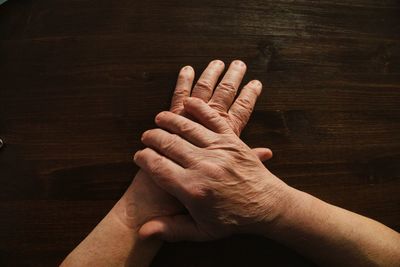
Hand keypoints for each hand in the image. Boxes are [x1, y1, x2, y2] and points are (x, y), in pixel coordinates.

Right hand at [117, 60, 272, 228]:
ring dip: (170, 120)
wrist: (266, 207)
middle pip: (168, 143)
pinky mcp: (232, 140)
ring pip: (187, 127)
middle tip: (147, 136)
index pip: (157, 167)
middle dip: (153, 137)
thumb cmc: (233, 220)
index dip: (144, 158)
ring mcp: (218, 150)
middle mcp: (203, 166)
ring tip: (159, 118)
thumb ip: (171, 230)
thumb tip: (142, 231)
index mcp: (192, 189)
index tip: (139, 156)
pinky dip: (199, 108)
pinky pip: (212, 119)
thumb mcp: (201, 231)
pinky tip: (187, 103)